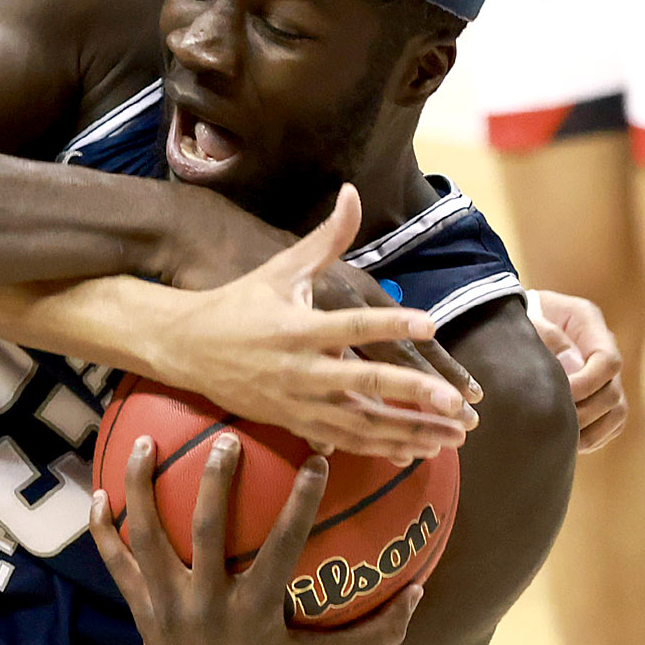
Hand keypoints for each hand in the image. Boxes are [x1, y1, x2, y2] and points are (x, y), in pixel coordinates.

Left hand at [92, 430, 427, 644]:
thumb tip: (423, 590)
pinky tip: (97, 496)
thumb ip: (379, 631)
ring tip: (145, 442)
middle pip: (207, 530)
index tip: (315, 459)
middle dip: (216, 479)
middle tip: (226, 435)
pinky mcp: (144, 616)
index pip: (281, 546)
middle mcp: (208, 607)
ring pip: (149, 539)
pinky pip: (118, 567)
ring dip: (142, 488)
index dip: (300, 502)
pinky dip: (105, 532)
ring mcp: (170, 611)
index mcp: (256, 614)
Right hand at [148, 187, 476, 462]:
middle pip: (364, 384)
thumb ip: (326, 237)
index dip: (392, 324)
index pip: (353, 325)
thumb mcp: (283, 267)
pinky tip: (415, 451)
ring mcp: (297, 401)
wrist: (188, 347)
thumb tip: (352, 193)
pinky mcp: (294, 423)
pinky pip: (344, 441)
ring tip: (452, 438)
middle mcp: (299, 368)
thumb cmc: (241, 303)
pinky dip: (380, 449)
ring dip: (408, 433)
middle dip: (413, 396)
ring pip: (361, 424)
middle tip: (457, 405)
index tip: (431, 323)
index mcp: (299, 327)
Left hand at [528, 288, 628, 451]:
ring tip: (561, 437)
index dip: (588, 383)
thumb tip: (572, 366)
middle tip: (554, 422)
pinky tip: (566, 441)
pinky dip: (592, 438)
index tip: (561, 394)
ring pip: (617, 412)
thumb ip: (547, 336)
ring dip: (591, 430)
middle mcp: (602, 347)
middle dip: (586, 411)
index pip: (608, 361)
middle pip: (614, 391)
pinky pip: (610, 425)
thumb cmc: (515, 318)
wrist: (507, 321)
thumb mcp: (526, 318)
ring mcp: (604, 374)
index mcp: (588, 321)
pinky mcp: (600, 397)